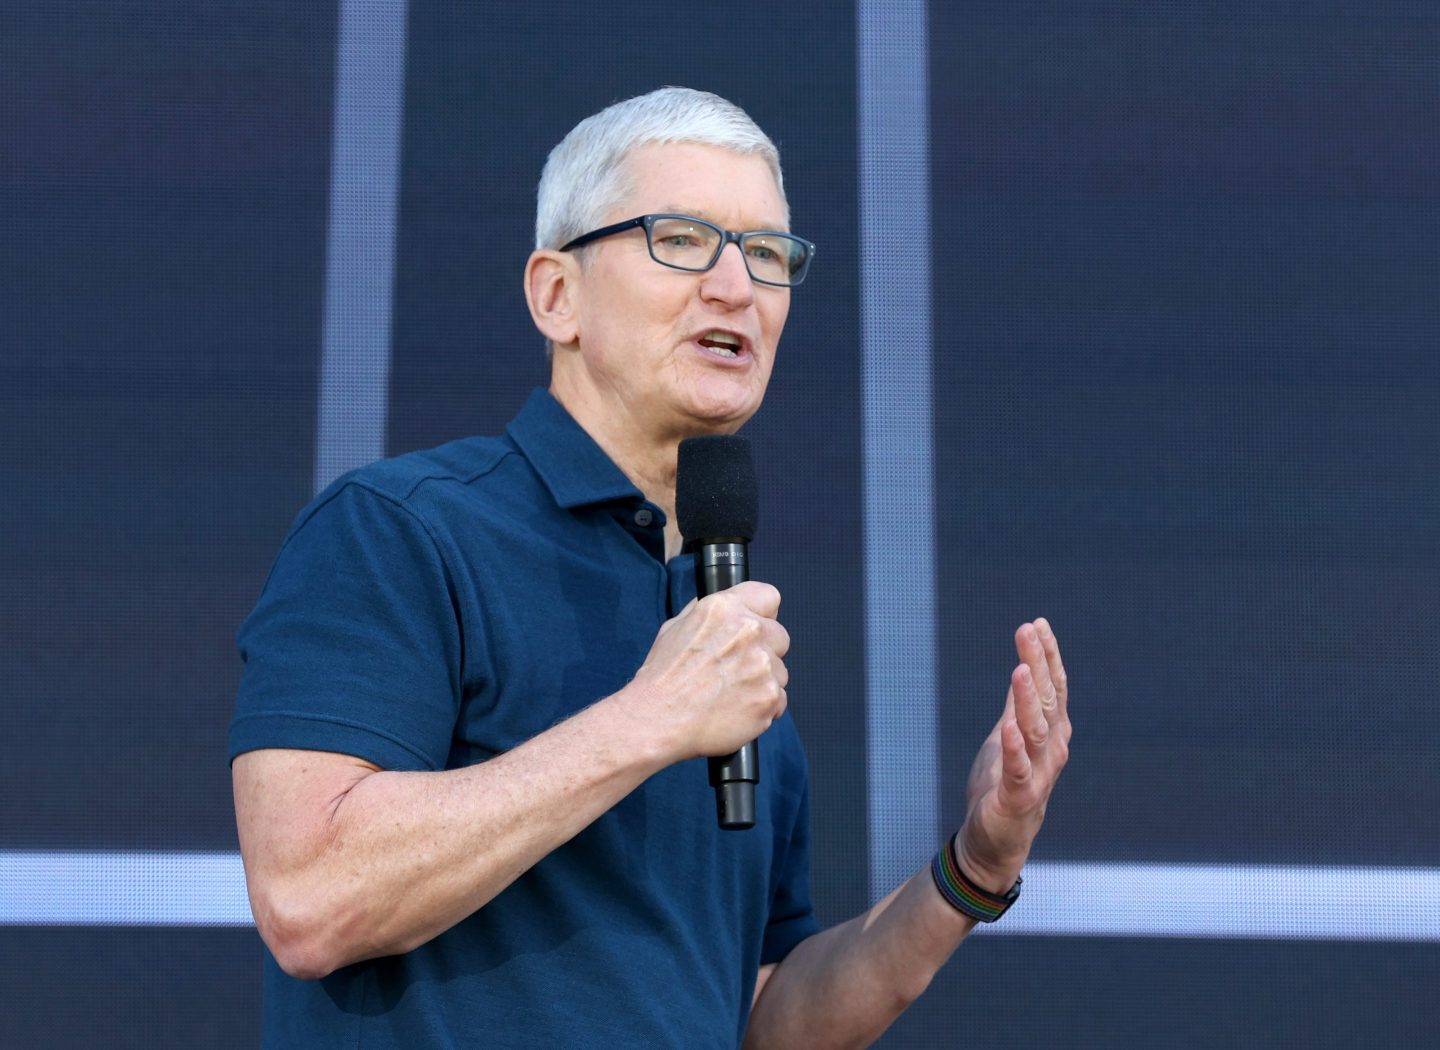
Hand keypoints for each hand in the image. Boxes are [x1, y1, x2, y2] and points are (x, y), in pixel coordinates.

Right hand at [623, 581, 789, 763]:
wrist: (658, 719)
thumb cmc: (663, 678)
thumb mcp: (677, 626)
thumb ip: (710, 612)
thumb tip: (730, 605)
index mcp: (724, 609)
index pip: (768, 596)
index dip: (762, 614)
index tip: (757, 625)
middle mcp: (747, 631)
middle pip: (779, 635)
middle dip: (764, 650)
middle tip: (737, 667)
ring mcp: (762, 665)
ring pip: (780, 670)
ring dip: (763, 680)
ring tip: (731, 692)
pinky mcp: (769, 697)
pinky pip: (779, 699)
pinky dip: (763, 706)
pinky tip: (737, 708)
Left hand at [955, 618, 1070, 892]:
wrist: (996, 839)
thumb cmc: (1004, 784)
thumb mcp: (1008, 734)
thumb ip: (1017, 704)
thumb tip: (1024, 663)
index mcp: (1051, 731)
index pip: (1052, 686)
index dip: (1047, 655)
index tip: (1037, 623)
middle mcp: (1052, 748)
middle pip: (1046, 699)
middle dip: (1038, 663)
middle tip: (1028, 629)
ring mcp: (1039, 773)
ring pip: (1035, 729)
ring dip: (1027, 698)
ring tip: (1020, 667)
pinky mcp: (1019, 796)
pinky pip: (1019, 769)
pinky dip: (1014, 747)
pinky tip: (1008, 725)